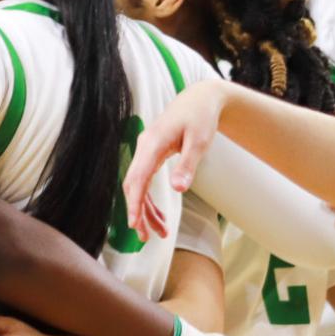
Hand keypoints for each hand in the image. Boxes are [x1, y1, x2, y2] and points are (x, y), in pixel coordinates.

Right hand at [123, 82, 231, 239]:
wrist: (200, 98)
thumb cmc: (201, 117)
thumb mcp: (199, 141)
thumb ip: (187, 165)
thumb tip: (177, 189)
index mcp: (152, 144)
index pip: (137, 178)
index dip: (134, 203)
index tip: (134, 224)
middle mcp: (144, 147)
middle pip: (133, 185)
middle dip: (138, 212)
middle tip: (145, 237)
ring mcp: (146, 150)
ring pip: (138, 185)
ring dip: (145, 209)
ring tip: (158, 232)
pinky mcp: (151, 153)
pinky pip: (145, 179)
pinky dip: (149, 198)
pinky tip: (159, 215)